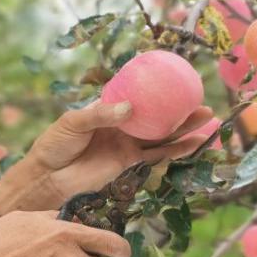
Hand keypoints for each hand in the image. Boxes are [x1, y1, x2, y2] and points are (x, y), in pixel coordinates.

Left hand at [0, 100, 213, 217]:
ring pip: (162, 134)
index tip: (176, 78)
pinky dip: (177, 150)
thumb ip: (100, 115)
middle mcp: (121, 126)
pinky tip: (195, 143)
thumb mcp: (73, 123)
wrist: (47, 178)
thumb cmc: (54, 145)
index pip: (135, 96)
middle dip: (179, 108)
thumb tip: (129, 109)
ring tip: (209, 118)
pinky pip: (157, 155)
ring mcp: (127, 145)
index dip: (154, 89)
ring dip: (185, 127)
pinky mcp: (129, 164)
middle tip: (202, 98)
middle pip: (156, 115)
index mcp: (107, 110)